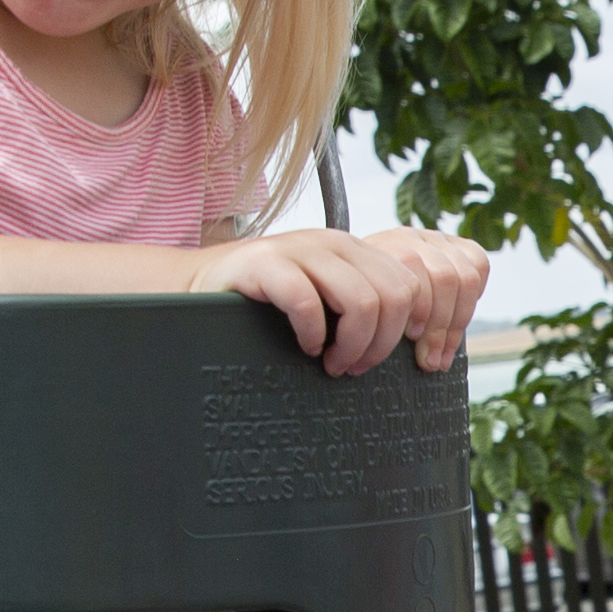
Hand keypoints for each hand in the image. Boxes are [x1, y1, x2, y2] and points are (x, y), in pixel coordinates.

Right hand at [209, 226, 489, 374]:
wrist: (201, 284)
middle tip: (352, 368)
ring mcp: (299, 249)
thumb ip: (361, 307)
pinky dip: (312, 334)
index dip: (407, 329)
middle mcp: (333, 243)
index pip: (410, 285)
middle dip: (380, 345)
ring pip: (362, 301)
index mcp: (355, 250)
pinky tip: (303, 346)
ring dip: (352, 345)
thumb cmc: (268, 304)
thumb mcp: (325, 298)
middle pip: (394, 296)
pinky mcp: (263, 263)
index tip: (385, 358)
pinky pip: (307, 302)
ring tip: (331, 364)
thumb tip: (409, 347)